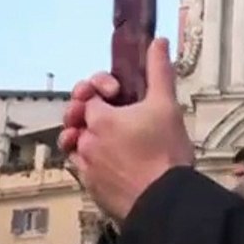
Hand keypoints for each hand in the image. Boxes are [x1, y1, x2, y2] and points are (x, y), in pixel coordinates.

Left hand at [60, 39, 194, 219]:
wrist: (164, 201)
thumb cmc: (165, 153)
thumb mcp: (167, 105)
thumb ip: (159, 71)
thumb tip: (157, 42)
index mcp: (99, 118)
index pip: (88, 94)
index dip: (102, 88)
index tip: (119, 94)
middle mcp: (86, 142)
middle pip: (77, 119)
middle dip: (90, 112)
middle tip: (113, 115)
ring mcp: (86, 167)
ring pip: (76, 146)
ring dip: (88, 138)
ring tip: (109, 139)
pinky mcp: (91, 190)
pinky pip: (82, 170)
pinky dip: (91, 162)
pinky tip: (112, 163)